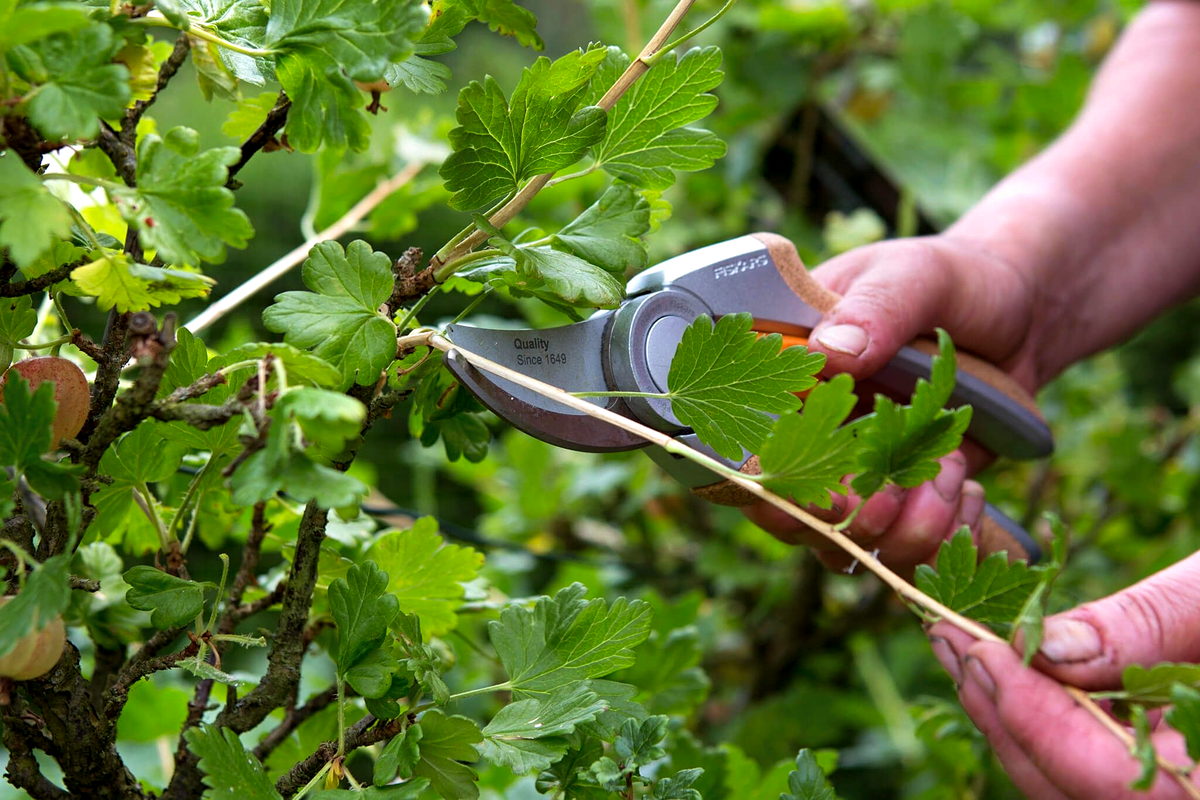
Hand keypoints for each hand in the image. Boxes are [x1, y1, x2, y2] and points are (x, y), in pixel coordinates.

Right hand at [745, 234, 1040, 571]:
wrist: (1020, 308)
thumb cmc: (953, 281)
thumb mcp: (916, 276)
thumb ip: (876, 308)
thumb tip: (830, 349)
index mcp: (783, 376)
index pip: (738, 445)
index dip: (769, 483)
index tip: (827, 487)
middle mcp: (805, 432)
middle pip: (784, 515)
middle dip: (841, 521)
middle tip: (895, 494)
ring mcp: (852, 471)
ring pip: (842, 545)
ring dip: (902, 529)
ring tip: (951, 475)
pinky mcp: (902, 499)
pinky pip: (901, 552)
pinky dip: (939, 538)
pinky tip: (966, 492)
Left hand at [928, 551, 1199, 797]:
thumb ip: (1150, 626)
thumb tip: (1049, 648)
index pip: (1111, 782)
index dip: (1038, 723)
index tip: (976, 652)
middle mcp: (1189, 793)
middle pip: (1076, 793)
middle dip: (1007, 718)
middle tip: (944, 637)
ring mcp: (1175, 785)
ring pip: (1075, 788)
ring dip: (1013, 719)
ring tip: (959, 643)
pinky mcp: (1165, 769)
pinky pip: (1094, 769)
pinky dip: (1045, 719)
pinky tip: (1008, 667)